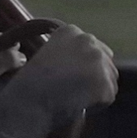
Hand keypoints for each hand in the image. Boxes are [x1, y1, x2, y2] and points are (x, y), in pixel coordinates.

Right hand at [0, 24, 116, 137]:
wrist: (27, 102)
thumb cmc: (28, 84)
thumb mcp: (45, 56)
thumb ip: (67, 53)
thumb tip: (86, 65)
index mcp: (70, 31)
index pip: (92, 46)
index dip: (82, 65)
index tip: (68, 76)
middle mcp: (88, 40)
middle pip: (104, 60)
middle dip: (94, 75)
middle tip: (75, 90)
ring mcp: (99, 62)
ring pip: (109, 78)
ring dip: (97, 89)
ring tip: (75, 98)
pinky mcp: (106, 84)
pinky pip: (108, 97)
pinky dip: (96, 105)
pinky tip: (77, 106)